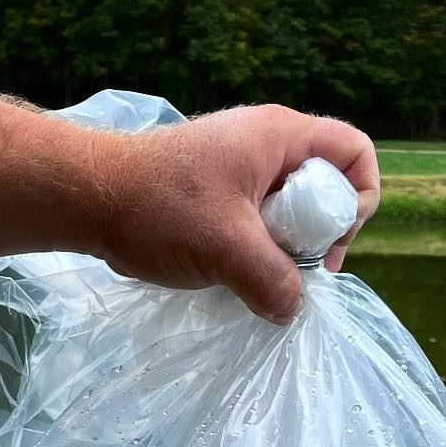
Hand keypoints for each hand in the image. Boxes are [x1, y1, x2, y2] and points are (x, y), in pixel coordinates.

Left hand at [87, 104, 380, 322]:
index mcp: (279, 136)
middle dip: (319, 232)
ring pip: (287, 208)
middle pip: (325, 184)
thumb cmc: (158, 210)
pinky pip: (256, 218)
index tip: (328, 242)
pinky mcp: (213, 191)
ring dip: (283, 247)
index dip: (358, 198)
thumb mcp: (228, 250)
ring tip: (259, 278)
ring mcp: (236, 166)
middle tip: (295, 271)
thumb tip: (292, 310)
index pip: (354, 151)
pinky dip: (255, 247)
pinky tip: (234, 275)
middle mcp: (263, 142)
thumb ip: (272, 281)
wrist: (87, 198)